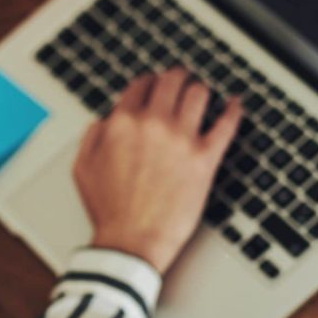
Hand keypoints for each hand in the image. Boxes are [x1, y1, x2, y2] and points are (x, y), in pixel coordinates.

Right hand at [73, 68, 242, 272]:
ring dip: (200, 89)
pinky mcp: (205, 159)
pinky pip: (226, 124)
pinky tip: (235, 104)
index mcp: (122, 124)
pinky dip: (233, 110)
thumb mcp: (83, 168)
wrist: (132, 241)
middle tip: (181, 79)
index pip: (140, 86)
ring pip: (199, 94)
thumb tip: (103, 121)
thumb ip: (91, 137)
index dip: (148, 81)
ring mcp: (182, 140)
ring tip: (203, 92)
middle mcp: (153, 124)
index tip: (153, 84)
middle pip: (172, 81)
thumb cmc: (108, 210)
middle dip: (176, 77)